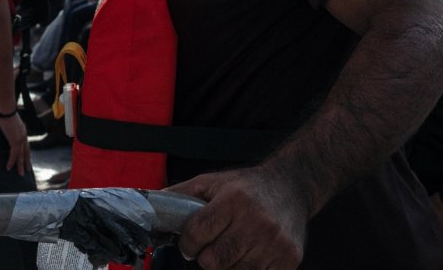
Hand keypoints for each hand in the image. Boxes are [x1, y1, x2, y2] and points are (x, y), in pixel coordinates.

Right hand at [0, 112, 31, 175]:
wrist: (6, 109)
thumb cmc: (5, 112)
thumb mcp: (9, 120)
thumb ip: (9, 126)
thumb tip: (5, 127)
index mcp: (23, 130)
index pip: (25, 144)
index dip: (26, 152)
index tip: (26, 159)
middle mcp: (23, 135)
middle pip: (26, 151)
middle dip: (26, 161)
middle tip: (27, 170)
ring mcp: (20, 138)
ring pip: (21, 155)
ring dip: (20, 165)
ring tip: (21, 173)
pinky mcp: (15, 141)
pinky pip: (14, 154)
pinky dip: (11, 161)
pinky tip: (9, 167)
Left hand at [167, 166, 306, 268]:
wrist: (291, 186)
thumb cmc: (248, 186)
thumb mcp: (213, 182)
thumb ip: (181, 194)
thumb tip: (150, 205)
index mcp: (234, 198)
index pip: (197, 233)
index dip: (187, 243)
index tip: (189, 244)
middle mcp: (256, 219)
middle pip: (213, 260)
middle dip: (206, 257)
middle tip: (211, 248)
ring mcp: (275, 241)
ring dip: (227, 266)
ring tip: (232, 249)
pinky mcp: (289, 258)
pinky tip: (249, 257)